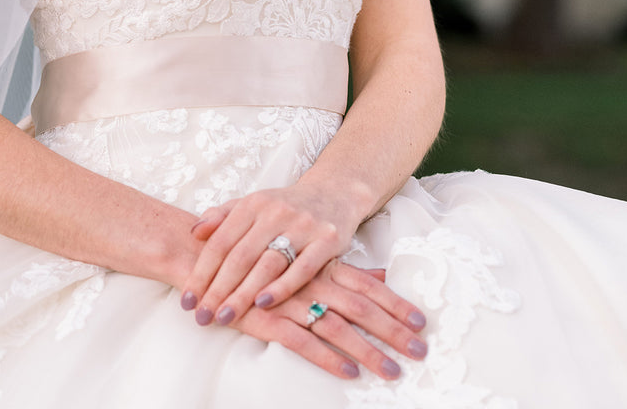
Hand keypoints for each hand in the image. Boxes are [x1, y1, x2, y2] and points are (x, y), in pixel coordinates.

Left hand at [181, 183, 364, 323]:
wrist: (334, 192)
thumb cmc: (285, 206)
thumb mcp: (253, 204)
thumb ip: (222, 217)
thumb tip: (194, 233)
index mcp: (252, 204)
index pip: (220, 241)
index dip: (201, 272)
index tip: (187, 300)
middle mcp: (275, 212)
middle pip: (240, 256)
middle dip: (218, 289)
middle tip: (201, 316)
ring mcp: (302, 225)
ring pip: (267, 264)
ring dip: (244, 294)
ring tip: (225, 317)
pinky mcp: (328, 239)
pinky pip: (303, 268)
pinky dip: (282, 287)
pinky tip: (264, 304)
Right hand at [225, 263, 428, 381]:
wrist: (205, 252)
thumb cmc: (259, 254)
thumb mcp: (303, 252)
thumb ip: (343, 265)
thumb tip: (382, 271)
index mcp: (321, 263)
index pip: (368, 284)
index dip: (395, 303)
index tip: (422, 322)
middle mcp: (312, 280)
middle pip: (362, 307)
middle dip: (394, 331)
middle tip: (421, 352)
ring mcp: (291, 299)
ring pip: (338, 327)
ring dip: (369, 352)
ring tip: (394, 372)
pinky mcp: (268, 317)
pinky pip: (303, 341)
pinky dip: (328, 359)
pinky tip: (349, 374)